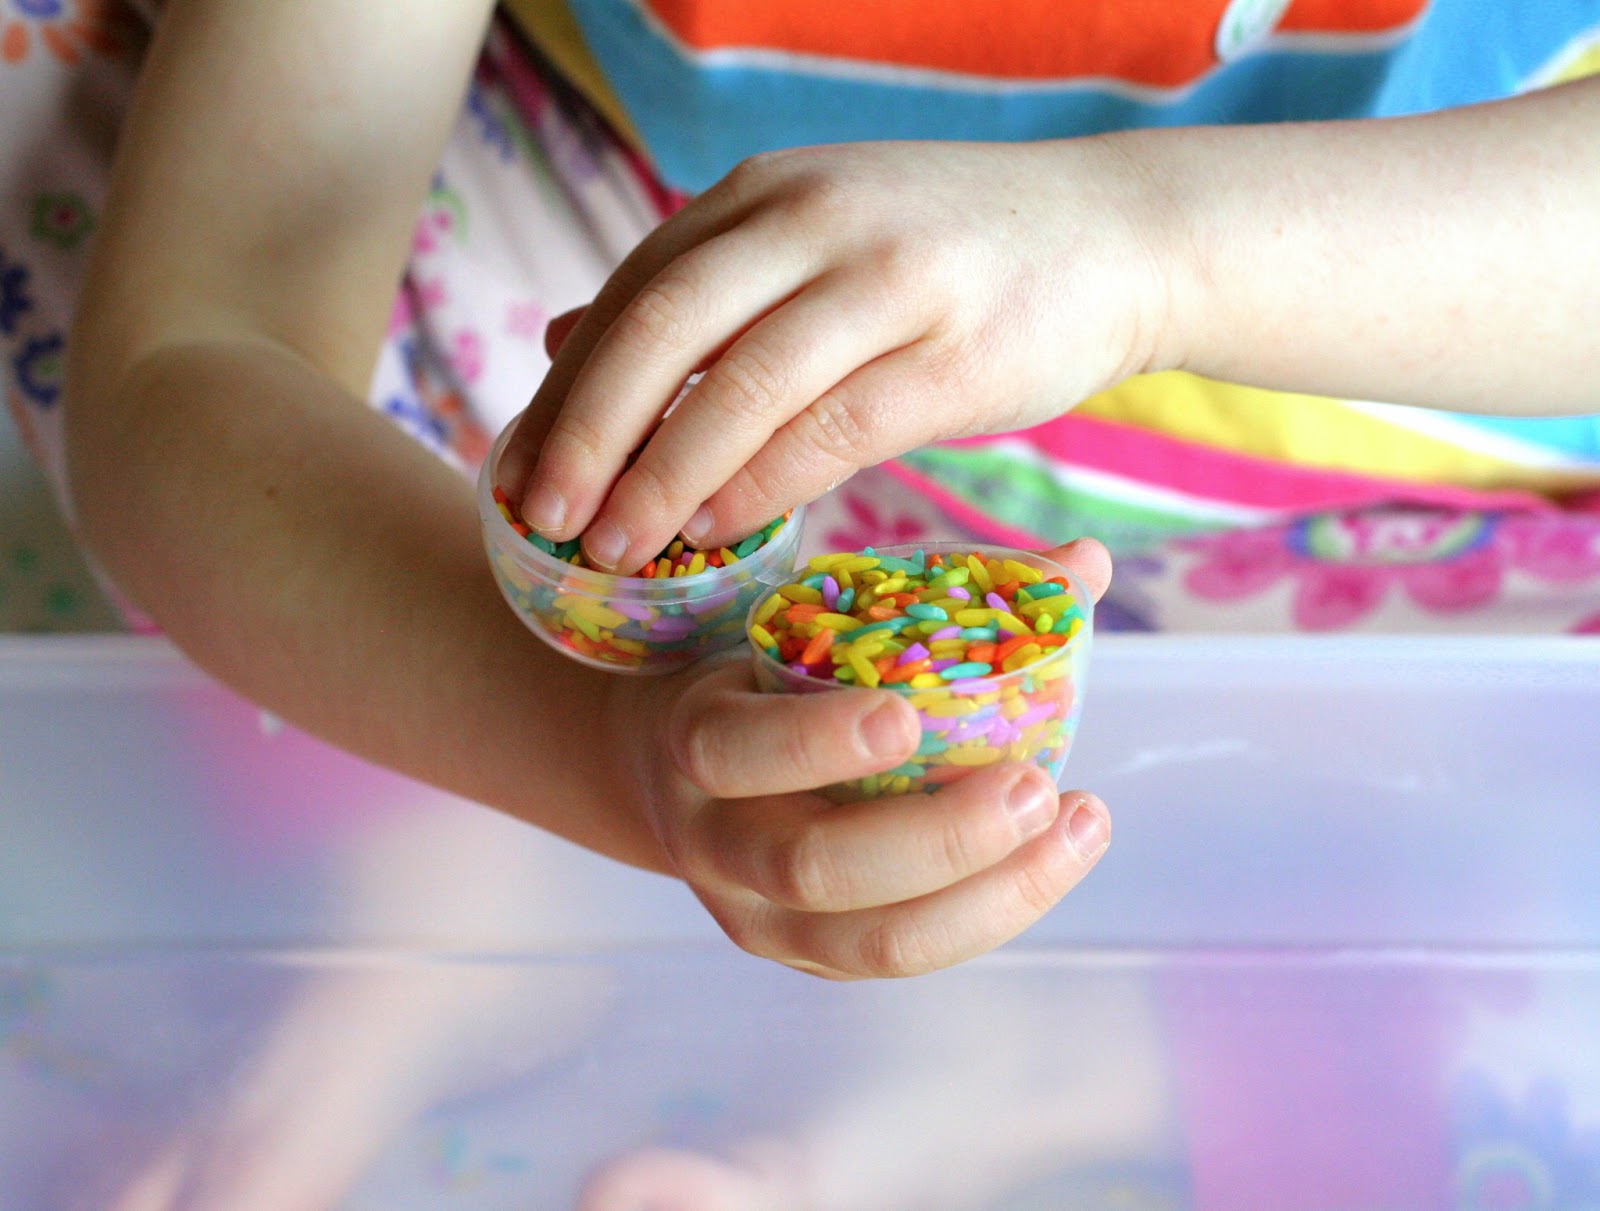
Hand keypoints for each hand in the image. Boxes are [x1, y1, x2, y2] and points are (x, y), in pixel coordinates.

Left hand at [497, 140, 1171, 570]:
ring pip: (741, 384)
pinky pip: (832, 426)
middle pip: (664, 328)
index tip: (512, 467)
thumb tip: (563, 336)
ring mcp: (886, 281)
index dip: (567, 387)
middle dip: (587, 431)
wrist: (1115, 237)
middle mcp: (814, 220)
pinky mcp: (951, 353)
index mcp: (766, 195)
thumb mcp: (809, 241)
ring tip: (611, 548)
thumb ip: (695, 290)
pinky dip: (762, 484)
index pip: (635, 291)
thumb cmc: (947, 258)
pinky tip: (716, 531)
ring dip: (663, 474)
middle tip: (535, 517)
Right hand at [606, 539, 1113, 978]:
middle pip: (813, 868)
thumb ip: (936, 591)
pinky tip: (1056, 856)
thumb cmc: (768, 687)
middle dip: (937, 837)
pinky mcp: (815, 959)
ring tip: (1077, 826)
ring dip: (990, 894)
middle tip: (1032, 786)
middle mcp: (715, 845)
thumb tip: (1085, 560)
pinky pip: (908, 955)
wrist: (680, 783)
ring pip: (874, 942)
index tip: (909, 717)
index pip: (736, 751)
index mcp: (697, 744)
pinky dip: (992, 913)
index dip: (817, 742)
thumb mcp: (807, 633)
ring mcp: (762, 919)